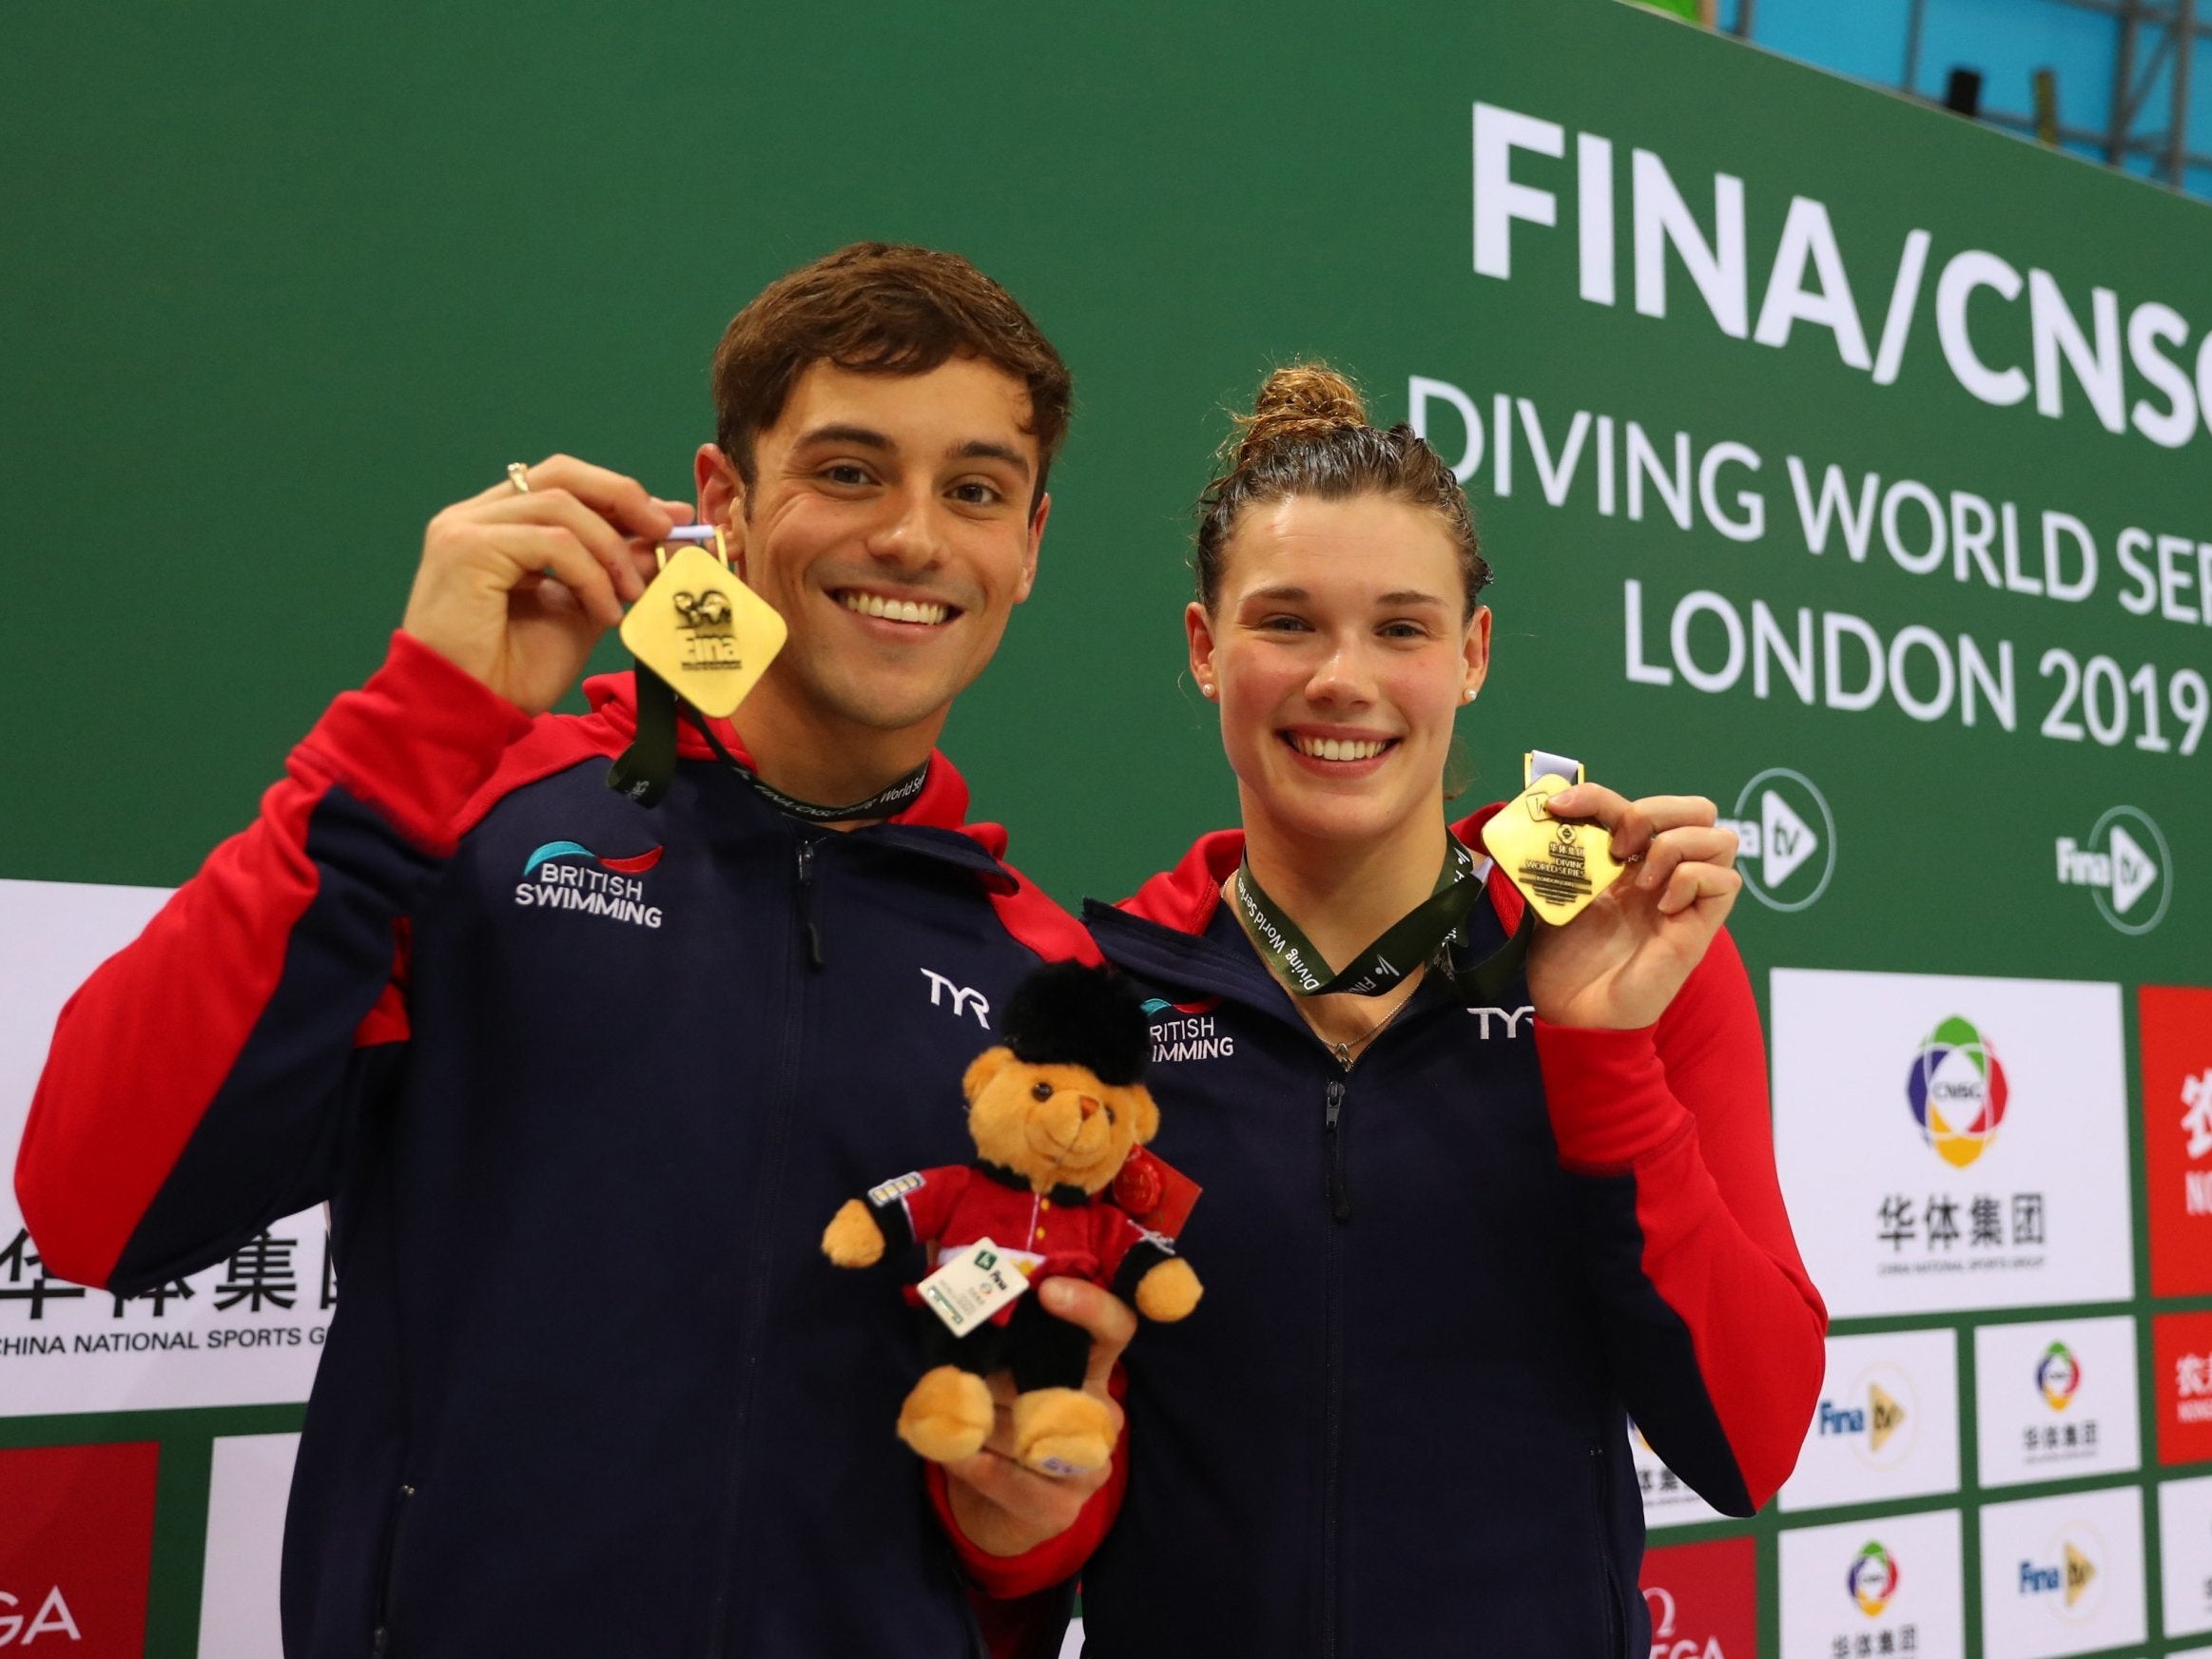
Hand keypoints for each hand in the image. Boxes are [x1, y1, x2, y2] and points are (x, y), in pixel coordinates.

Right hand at [400, 455, 691, 714]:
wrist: (467, 710)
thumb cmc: (512, 671)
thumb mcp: (582, 611)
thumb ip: (614, 571)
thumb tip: (662, 542)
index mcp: (499, 525)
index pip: (565, 485)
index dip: (621, 496)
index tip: (670, 519)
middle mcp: (476, 516)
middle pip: (562, 474)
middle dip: (623, 497)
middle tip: (666, 528)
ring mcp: (466, 527)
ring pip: (562, 507)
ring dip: (611, 549)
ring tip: (632, 594)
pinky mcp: (467, 547)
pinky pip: (552, 542)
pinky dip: (590, 575)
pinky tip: (604, 612)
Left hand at [942, 1278, 1133, 1556]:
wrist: (992, 1511)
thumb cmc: (994, 1426)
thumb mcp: (995, 1379)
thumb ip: (992, 1351)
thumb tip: (962, 1322)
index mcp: (1091, 1371)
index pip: (1114, 1330)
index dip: (1091, 1306)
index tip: (1047, 1290)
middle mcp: (1101, 1415)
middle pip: (1054, 1383)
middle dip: (997, 1380)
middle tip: (957, 1380)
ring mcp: (1089, 1465)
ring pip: (1028, 1435)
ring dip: (977, 1426)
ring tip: (945, 1421)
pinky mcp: (1063, 1508)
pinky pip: (1015, 1482)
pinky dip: (977, 1466)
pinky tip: (956, 1455)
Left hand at [1522, 785, 1739, 1030]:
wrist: (1572, 1012)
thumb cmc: (1562, 960)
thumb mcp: (1548, 897)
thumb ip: (1549, 858)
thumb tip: (1530, 819)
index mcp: (1629, 862)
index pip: (1633, 804)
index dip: (1597, 795)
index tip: (1557, 807)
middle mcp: (1663, 875)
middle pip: (1697, 809)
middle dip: (1655, 810)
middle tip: (1618, 845)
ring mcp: (1684, 900)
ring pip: (1721, 837)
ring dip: (1676, 844)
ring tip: (1640, 880)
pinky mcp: (1699, 928)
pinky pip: (1725, 882)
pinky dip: (1692, 880)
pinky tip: (1660, 905)